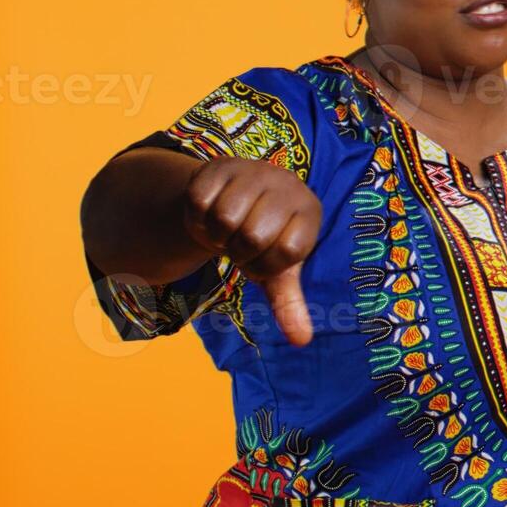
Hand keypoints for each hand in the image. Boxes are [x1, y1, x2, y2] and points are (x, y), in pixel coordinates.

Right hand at [182, 157, 320, 345]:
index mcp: (309, 211)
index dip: (264, 265)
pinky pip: (199, 202)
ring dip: (216, 235)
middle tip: (240, 243)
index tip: (262, 257)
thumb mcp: (276, 271)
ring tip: (226, 228)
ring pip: (224, 218)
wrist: (233, 202)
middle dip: (239, 251)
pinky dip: (197, 217)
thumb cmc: (262, 241)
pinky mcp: (220, 164)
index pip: (286, 252)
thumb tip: (301, 341)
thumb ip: (288, 304)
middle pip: (253, 236)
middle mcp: (288, 185)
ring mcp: (255, 170)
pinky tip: (209, 212)